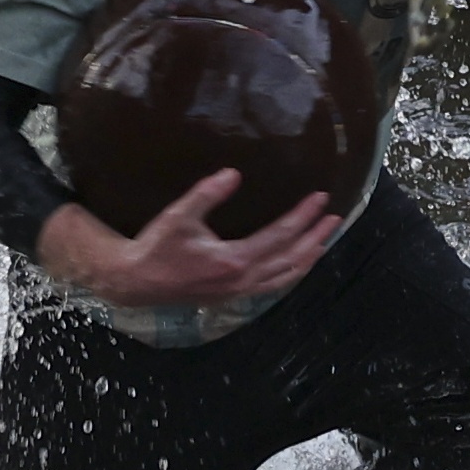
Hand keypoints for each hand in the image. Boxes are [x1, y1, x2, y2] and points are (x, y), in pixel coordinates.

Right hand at [35, 176, 338, 308]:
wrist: (134, 282)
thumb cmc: (156, 247)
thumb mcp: (179, 215)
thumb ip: (208, 194)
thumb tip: (234, 173)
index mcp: (234, 260)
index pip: (280, 236)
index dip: (303, 217)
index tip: (320, 198)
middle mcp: (242, 280)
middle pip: (291, 259)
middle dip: (315, 238)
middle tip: (335, 218)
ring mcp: (238, 292)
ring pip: (284, 277)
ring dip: (307, 258)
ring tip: (324, 241)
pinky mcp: (231, 296)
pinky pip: (272, 286)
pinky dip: (290, 273)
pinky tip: (294, 264)